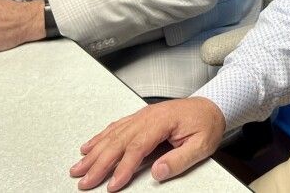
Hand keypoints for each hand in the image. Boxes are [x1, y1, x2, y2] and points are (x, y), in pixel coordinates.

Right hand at [70, 97, 225, 190]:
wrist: (211, 106)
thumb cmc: (206, 124)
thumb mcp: (201, 145)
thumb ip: (179, 159)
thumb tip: (158, 171)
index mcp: (162, 121)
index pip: (137, 147)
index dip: (123, 167)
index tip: (112, 184)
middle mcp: (147, 116)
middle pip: (118, 141)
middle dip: (99, 163)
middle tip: (84, 181)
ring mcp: (142, 115)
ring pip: (113, 135)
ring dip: (94, 152)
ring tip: (79, 168)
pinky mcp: (140, 117)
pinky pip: (115, 127)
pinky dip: (100, 138)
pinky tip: (89, 147)